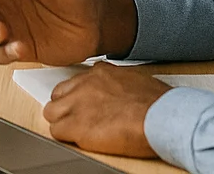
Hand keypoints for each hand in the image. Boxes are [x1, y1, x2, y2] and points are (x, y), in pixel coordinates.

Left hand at [41, 64, 168, 157]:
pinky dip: (66, 137)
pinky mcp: (76, 125)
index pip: (76, 81)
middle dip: (66, 107)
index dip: (79, 96)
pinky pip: (57, 131)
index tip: (86, 104)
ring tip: (78, 131)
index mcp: (101, 72)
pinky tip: (82, 140)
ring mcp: (77, 104)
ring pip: (52, 112)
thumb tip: (121, 91)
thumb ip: (120, 82)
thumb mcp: (137, 80)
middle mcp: (85, 84)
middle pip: (59, 94)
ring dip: (63, 121)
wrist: (161, 117)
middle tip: (79, 119)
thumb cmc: (158, 102)